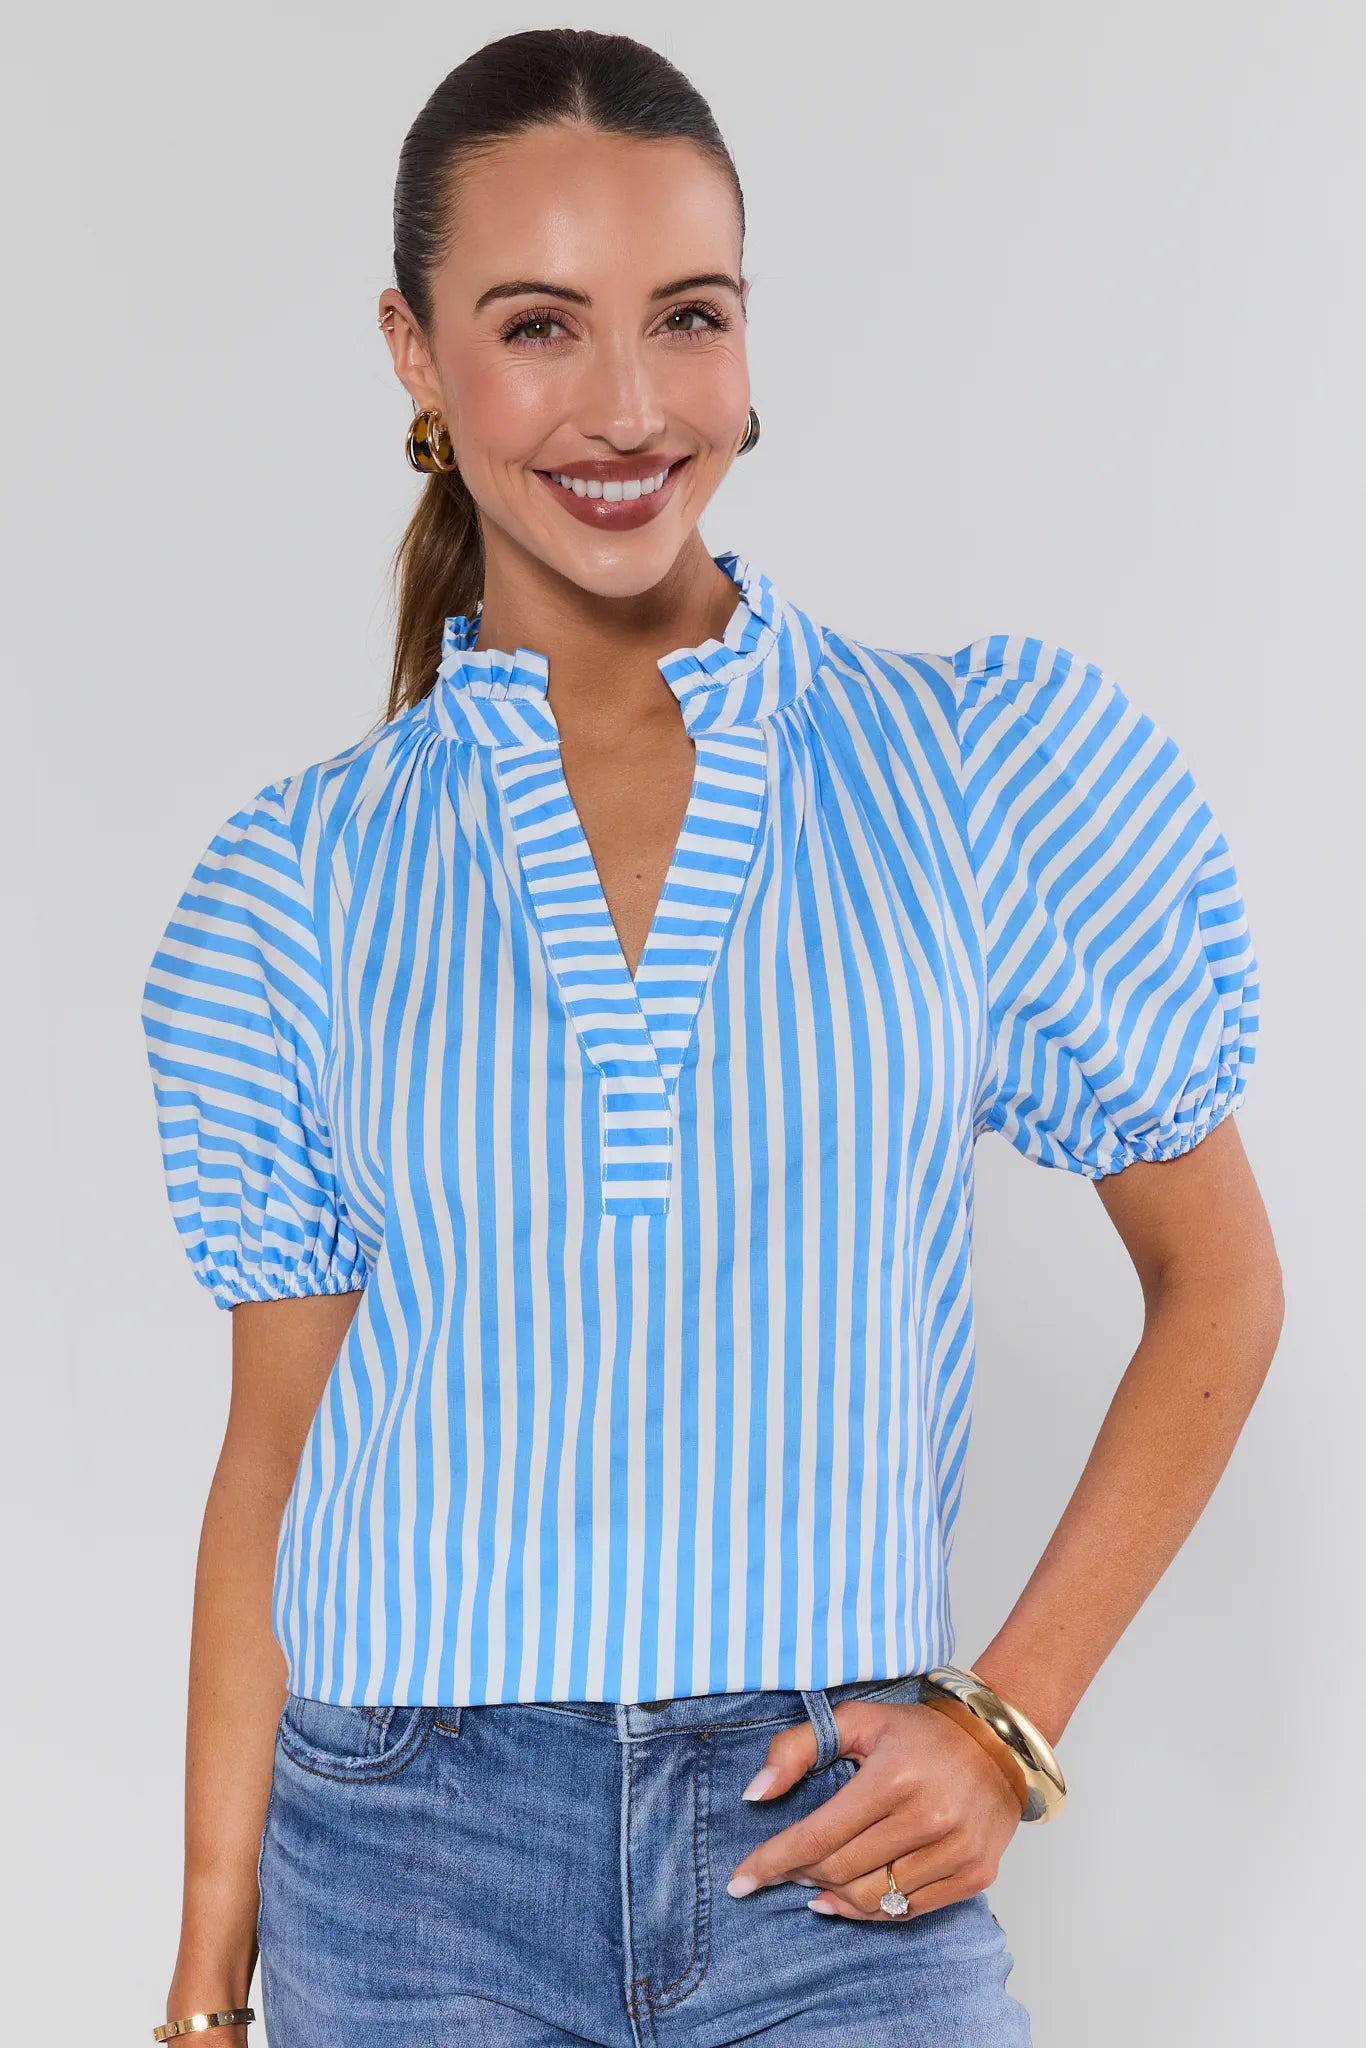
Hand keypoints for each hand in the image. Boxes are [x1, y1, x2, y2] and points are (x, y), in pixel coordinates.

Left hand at [726, 1696, 1024, 1919]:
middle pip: (840, 1870)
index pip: (819, 1835)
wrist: (998, 1743)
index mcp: (893, 1777)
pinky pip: (907, 1911)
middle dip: (799, 1874)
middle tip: (782, 1869)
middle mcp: (928, 1817)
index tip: (740, 1882)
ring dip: (832, 1896)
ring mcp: (955, 1851)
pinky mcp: (975, 1875)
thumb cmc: (919, 1733)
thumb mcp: (856, 1720)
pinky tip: (849, 1898)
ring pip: (871, 1899)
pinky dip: (871, 1911)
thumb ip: (796, 1749)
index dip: (773, 1861)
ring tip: (814, 1883)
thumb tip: (754, 1795)